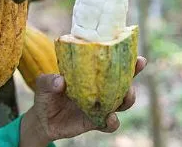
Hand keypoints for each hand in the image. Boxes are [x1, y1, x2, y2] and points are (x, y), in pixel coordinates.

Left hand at [20, 56, 146, 146]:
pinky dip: (112, 122)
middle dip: (133, 76)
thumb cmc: (46, 94)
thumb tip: (60, 81)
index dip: (127, 60)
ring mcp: (100, 106)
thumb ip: (48, 81)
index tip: (138, 58)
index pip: (112, 64)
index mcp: (92, 74)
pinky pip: (109, 124)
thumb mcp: (43, 84)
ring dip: (127, 98)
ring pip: (122, 102)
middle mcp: (100, 89)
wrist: (43, 120)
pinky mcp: (95, 122)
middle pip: (124, 81)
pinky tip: (110, 118)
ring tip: (125, 96)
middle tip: (134, 72)